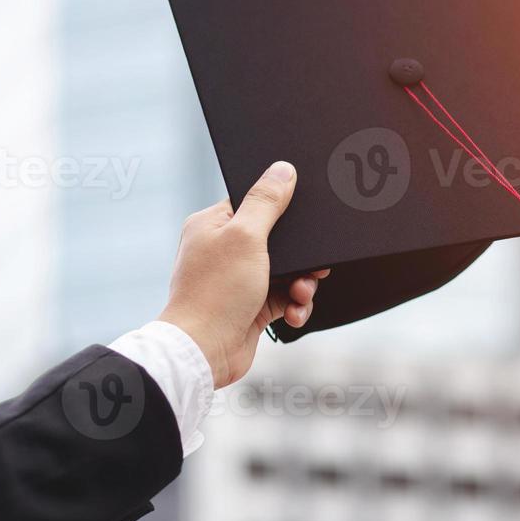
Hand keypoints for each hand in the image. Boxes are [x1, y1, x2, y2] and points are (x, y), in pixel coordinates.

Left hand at [159, 161, 329, 388]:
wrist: (204, 351)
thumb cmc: (215, 293)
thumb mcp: (246, 236)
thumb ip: (267, 201)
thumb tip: (282, 169)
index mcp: (213, 225)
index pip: (254, 203)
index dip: (284, 211)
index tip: (306, 221)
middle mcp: (223, 250)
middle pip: (279, 240)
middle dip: (302, 256)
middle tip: (315, 266)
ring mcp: (238, 280)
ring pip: (288, 271)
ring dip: (303, 283)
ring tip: (301, 294)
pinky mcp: (251, 306)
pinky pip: (285, 298)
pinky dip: (296, 305)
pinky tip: (295, 314)